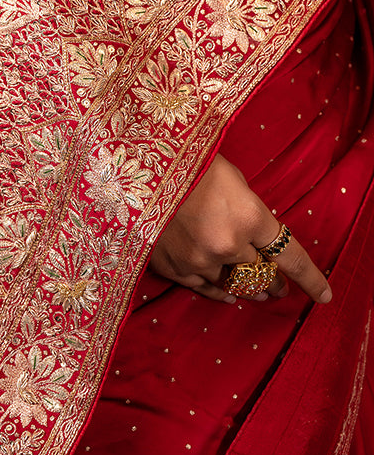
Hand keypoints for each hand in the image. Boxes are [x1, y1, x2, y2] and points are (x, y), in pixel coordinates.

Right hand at [149, 152, 331, 304]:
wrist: (132, 164)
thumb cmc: (186, 158)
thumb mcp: (230, 176)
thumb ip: (247, 207)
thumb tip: (254, 230)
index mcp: (249, 216)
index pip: (290, 256)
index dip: (310, 278)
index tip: (323, 295)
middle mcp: (228, 244)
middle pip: (261, 273)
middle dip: (273, 281)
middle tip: (278, 286)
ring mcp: (198, 259)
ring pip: (232, 284)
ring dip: (247, 288)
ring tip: (256, 292)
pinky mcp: (172, 266)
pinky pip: (202, 288)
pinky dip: (217, 291)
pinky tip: (227, 295)